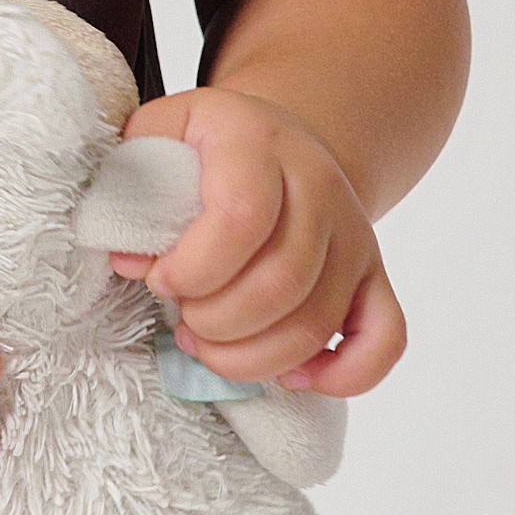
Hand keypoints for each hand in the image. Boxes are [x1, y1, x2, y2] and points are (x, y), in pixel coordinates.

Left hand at [127, 88, 403, 393]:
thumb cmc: (203, 151)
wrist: (279, 142)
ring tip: (208, 345)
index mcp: (257, 141)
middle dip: (215, 323)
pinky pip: (386, 338)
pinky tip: (290, 376)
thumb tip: (129, 261)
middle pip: (281, 283)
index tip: (160, 281)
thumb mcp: (157, 139)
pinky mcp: (375, 276)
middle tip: (183, 320)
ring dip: (251, 357)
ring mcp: (354, 234)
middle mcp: (319, 185)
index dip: (192, 269)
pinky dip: (342, 375)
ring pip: (318, 322)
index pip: (240, 217)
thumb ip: (128, 188)